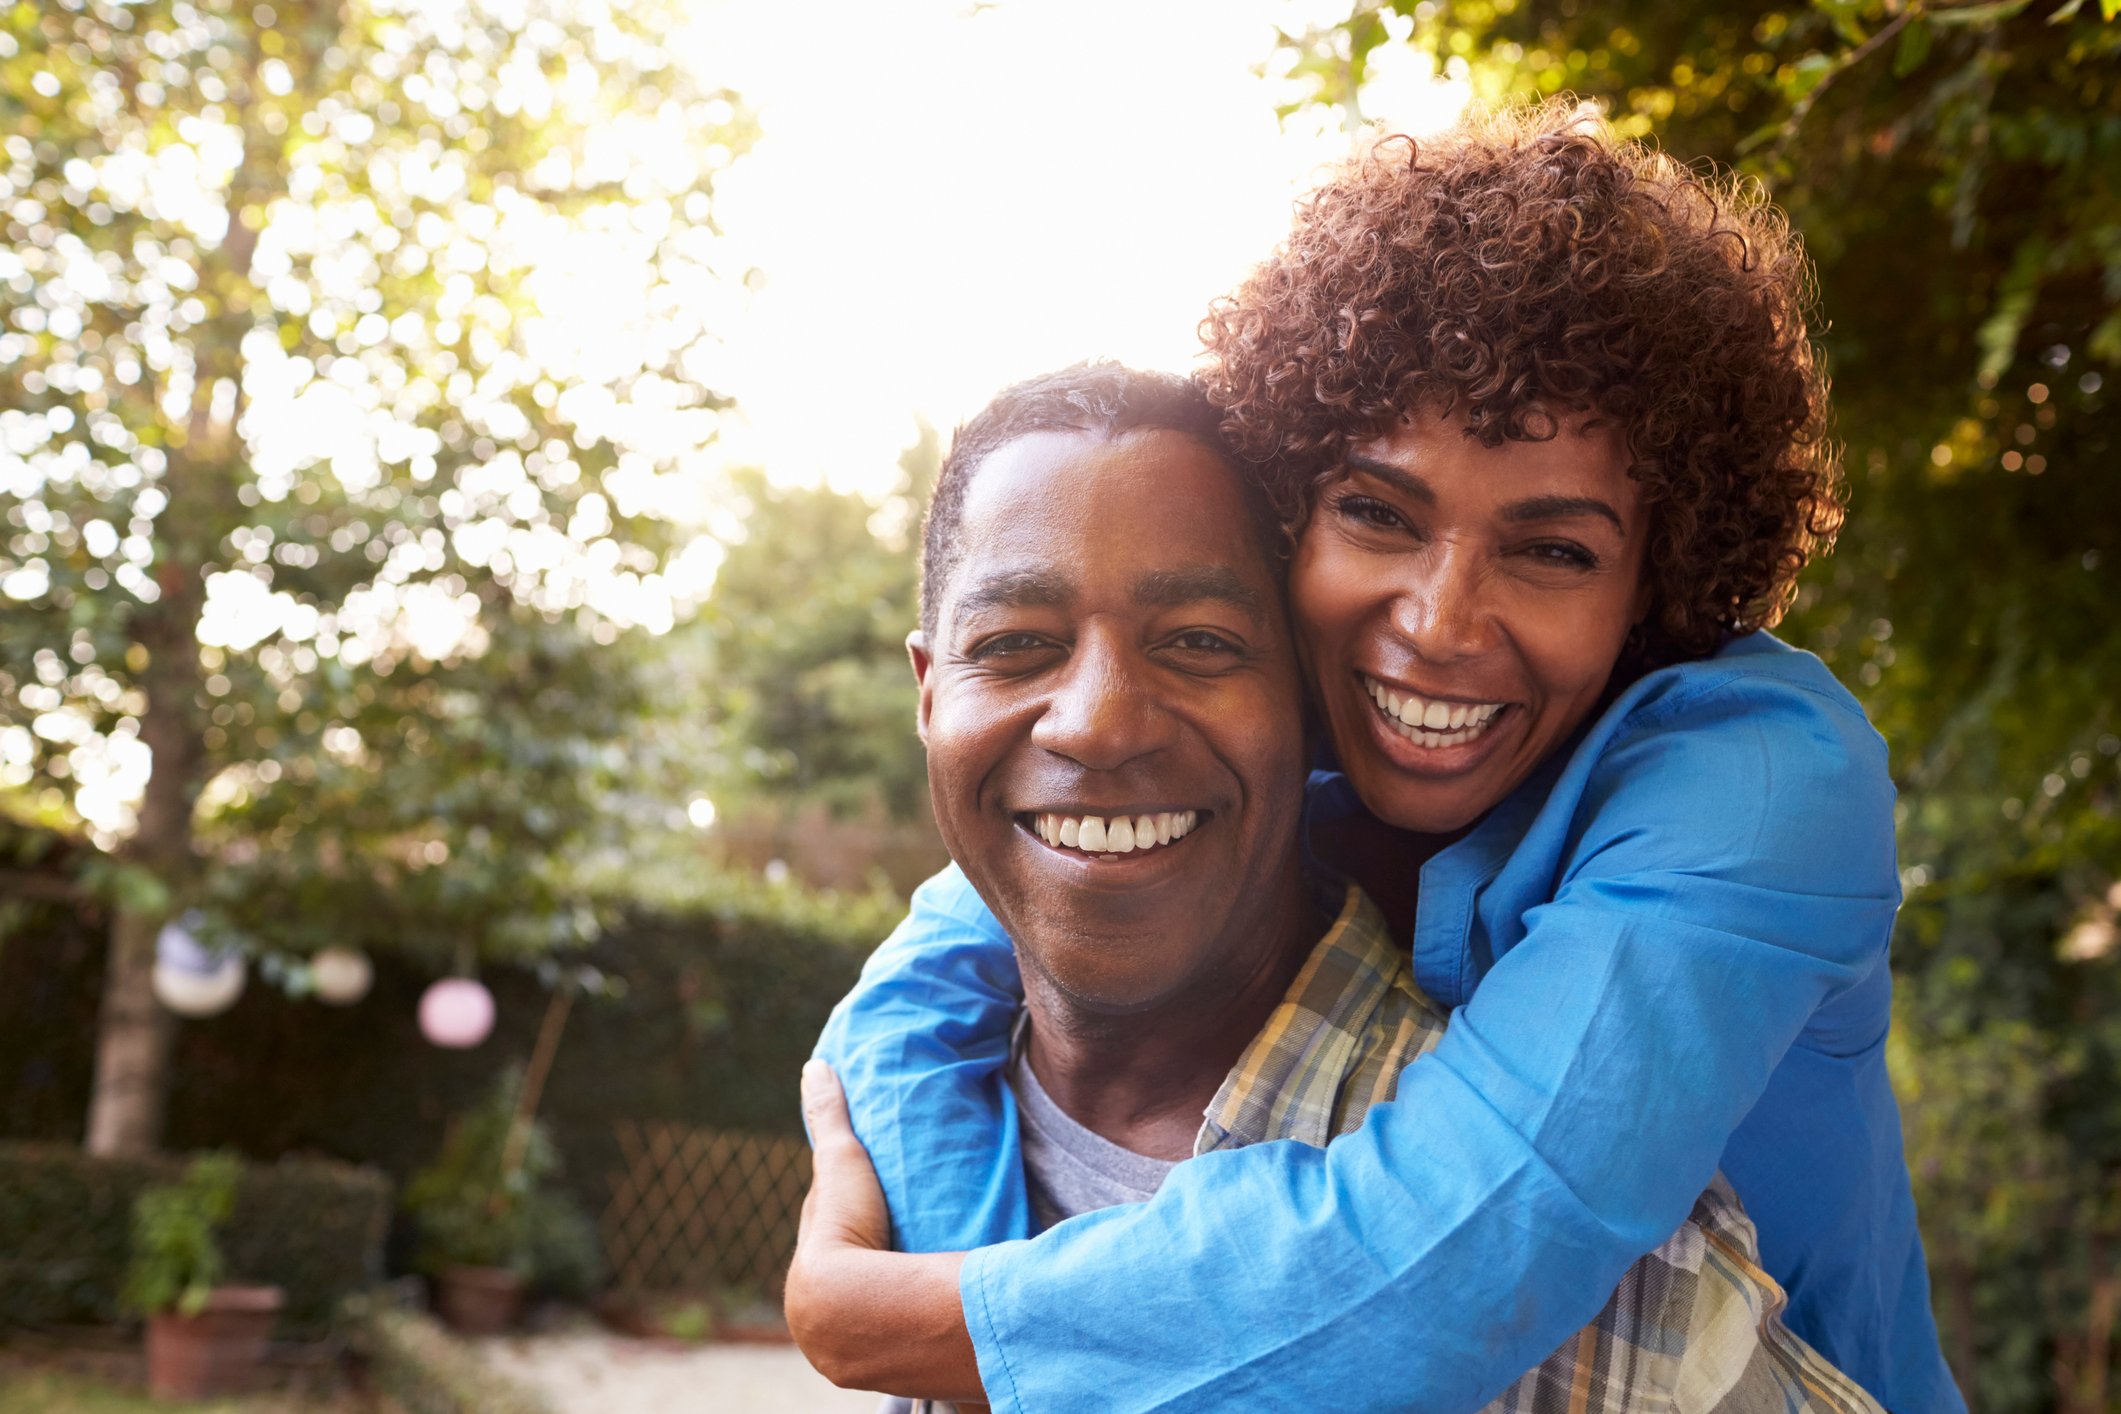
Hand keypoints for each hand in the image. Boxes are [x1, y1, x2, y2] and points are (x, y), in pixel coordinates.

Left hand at [785, 1061, 985, 1403]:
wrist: (863, 1312)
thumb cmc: (847, 1234)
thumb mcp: (843, 1166)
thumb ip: (830, 1119)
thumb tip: (816, 1065)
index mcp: (808, 1275)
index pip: (829, 1237)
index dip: (850, 1215)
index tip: (875, 1203)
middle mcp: (821, 1322)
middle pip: (849, 1278)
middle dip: (868, 1258)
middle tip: (904, 1236)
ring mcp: (855, 1353)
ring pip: (876, 1314)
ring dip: (894, 1297)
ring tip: (931, 1275)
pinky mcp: (899, 1371)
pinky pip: (908, 1340)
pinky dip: (920, 1325)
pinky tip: (943, 1315)